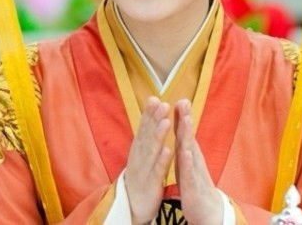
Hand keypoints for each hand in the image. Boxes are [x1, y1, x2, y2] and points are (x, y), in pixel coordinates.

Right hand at [125, 96, 172, 223]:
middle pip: (146, 135)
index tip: (155, 97)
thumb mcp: (142, 154)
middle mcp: (139, 156)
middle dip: (154, 119)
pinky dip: (162, 160)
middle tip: (161, 103)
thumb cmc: (141, 175)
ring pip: (151, 151)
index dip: (149, 113)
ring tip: (166, 121)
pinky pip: (157, 171)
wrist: (134, 204)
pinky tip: (168, 150)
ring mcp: (144, 169)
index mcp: (138, 148)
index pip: (143, 128)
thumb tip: (151, 115)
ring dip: (158, 135)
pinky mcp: (150, 183)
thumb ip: (146, 136)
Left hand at [174, 99, 223, 224]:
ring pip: (190, 150)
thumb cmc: (194, 183)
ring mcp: (194, 171)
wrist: (207, 210)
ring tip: (186, 120)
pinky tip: (185, 153)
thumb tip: (183, 126)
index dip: (182, 115)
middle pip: (188, 136)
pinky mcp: (192, 186)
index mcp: (188, 153)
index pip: (184, 131)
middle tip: (184, 101)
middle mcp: (193, 159)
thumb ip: (185, 144)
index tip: (180, 98)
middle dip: (186, 119)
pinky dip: (187, 162)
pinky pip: (189, 172)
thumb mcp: (188, 161)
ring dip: (188, 135)